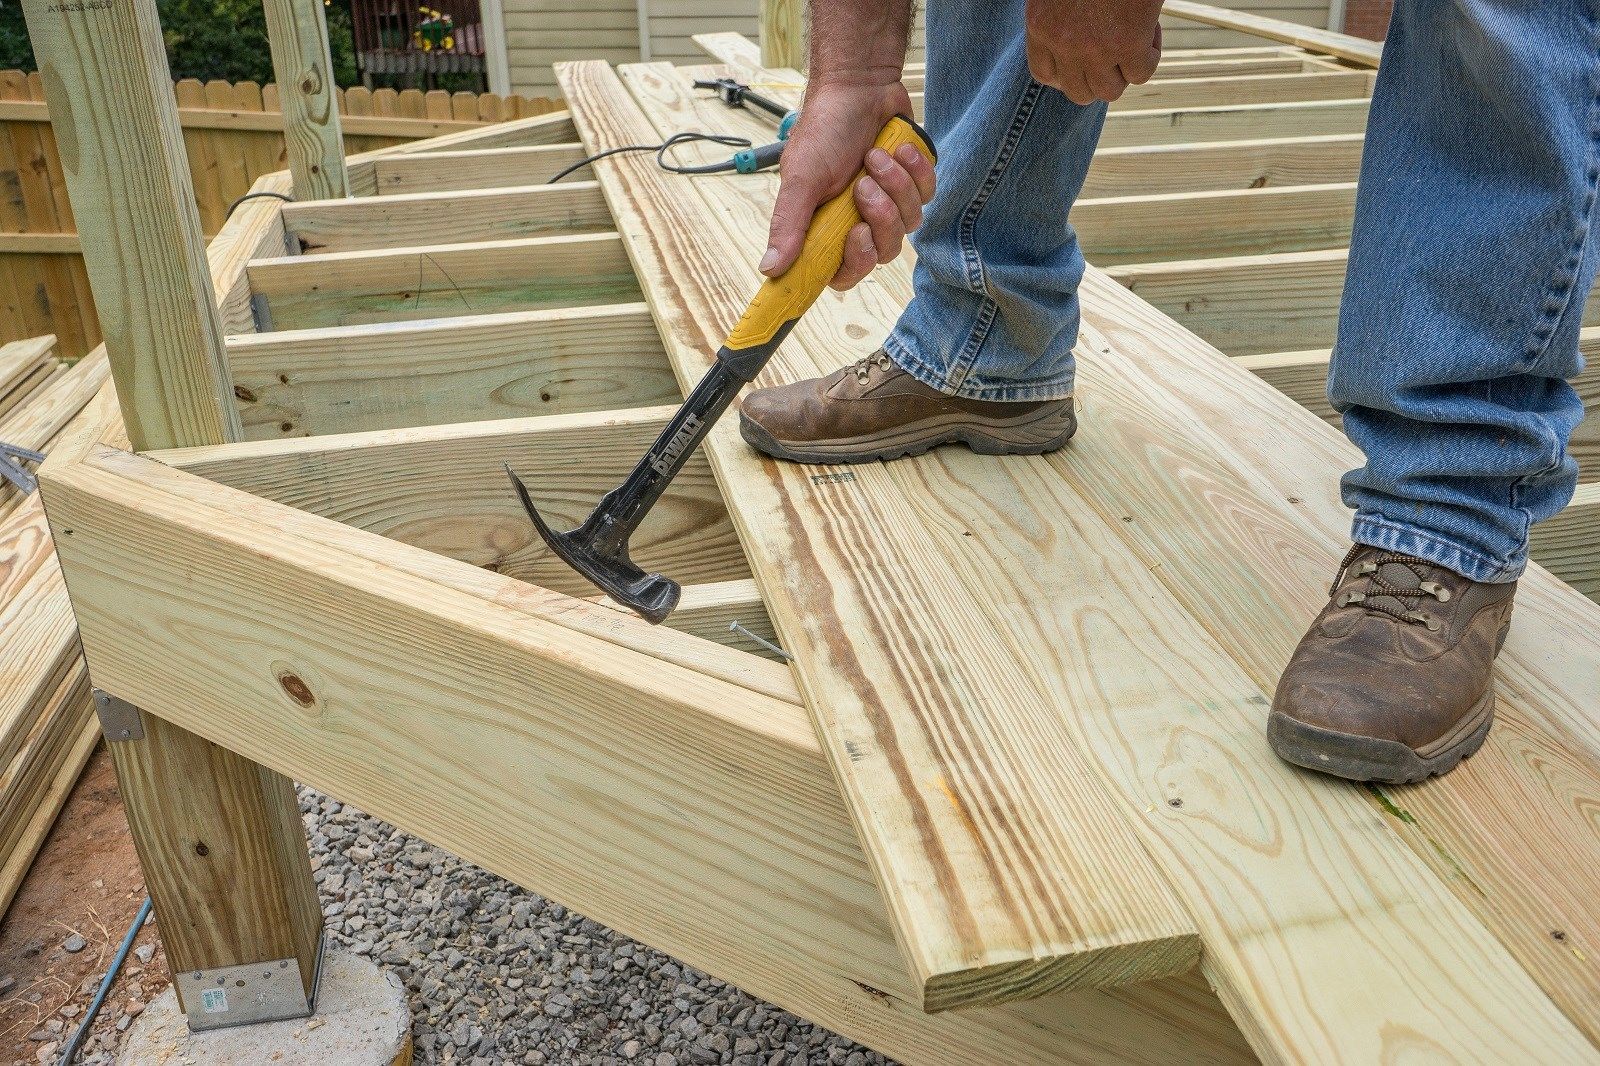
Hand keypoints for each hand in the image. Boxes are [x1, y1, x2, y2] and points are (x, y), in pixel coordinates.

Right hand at [760, 81, 936, 290]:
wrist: (860, 86)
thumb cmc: (825, 128)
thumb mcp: (801, 178)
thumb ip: (789, 225)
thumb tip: (769, 268)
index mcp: (826, 228)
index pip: (843, 273)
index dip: (854, 263)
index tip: (855, 234)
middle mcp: (857, 221)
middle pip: (882, 252)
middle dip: (880, 217)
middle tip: (864, 184)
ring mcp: (888, 204)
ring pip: (908, 224)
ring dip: (895, 187)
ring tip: (876, 156)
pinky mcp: (913, 185)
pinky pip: (926, 195)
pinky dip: (914, 171)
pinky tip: (898, 149)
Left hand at [1025, 0, 1162, 104]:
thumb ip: (1061, 15)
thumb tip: (1082, 34)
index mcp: (1040, 24)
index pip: (1045, 75)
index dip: (1068, 74)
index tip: (1085, 60)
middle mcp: (1062, 42)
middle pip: (1078, 92)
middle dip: (1098, 76)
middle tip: (1114, 51)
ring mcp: (1093, 47)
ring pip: (1109, 91)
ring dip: (1124, 71)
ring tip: (1134, 40)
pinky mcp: (1128, 43)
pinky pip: (1140, 74)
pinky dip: (1150, 57)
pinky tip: (1151, 30)